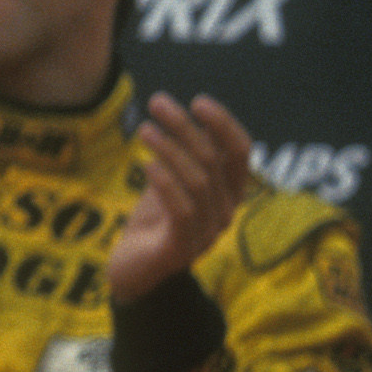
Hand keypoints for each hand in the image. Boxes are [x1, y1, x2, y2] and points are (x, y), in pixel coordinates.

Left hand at [106, 93, 253, 302]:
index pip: (240, 153)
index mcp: (228, 192)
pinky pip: (183, 211)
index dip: (224, 125)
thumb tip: (189, 114)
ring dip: (170, 150)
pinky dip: (166, 184)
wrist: (132, 270)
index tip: (198, 101)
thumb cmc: (155, 219)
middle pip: (213, 161)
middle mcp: (225, 212)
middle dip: (185, 127)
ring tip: (144, 129)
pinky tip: (147, 165)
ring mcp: (206, 233)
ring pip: (197, 182)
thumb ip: (185, 155)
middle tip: (156, 102)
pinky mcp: (182, 249)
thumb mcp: (172, 180)